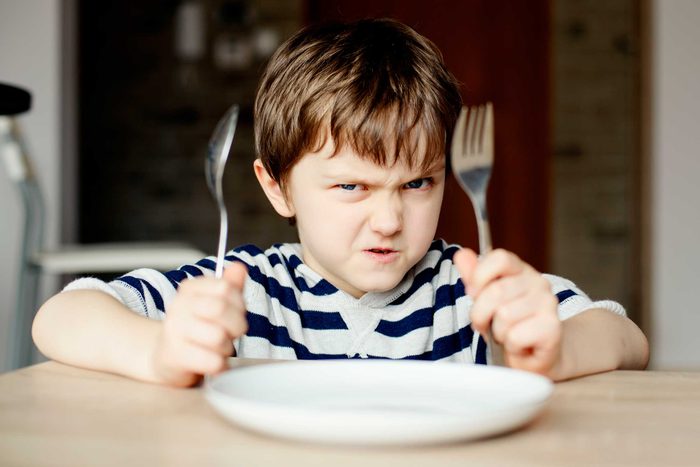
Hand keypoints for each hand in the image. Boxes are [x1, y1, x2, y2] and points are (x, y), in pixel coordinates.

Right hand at [150, 262, 247, 386]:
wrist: (167, 358)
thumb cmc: (197, 329)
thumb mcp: (214, 304)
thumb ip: (230, 286)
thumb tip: (239, 267)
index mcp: (190, 288)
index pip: (225, 287)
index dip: (239, 304)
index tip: (235, 313)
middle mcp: (178, 306)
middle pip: (220, 309)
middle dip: (236, 325)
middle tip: (231, 333)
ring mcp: (174, 331)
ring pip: (218, 337)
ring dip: (227, 347)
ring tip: (217, 348)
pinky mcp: (175, 356)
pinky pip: (213, 361)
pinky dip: (220, 365)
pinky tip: (211, 362)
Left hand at [453, 248, 561, 376]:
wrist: (535, 357)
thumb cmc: (509, 326)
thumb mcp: (485, 300)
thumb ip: (474, 277)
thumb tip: (461, 254)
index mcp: (521, 271)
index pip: (500, 258)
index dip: (480, 276)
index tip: (473, 293)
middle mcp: (539, 283)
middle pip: (496, 291)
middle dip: (481, 314)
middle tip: (487, 324)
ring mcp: (548, 303)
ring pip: (504, 315)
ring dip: (498, 332)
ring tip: (507, 335)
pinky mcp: (552, 327)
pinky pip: (515, 336)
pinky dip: (511, 346)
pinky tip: (520, 345)